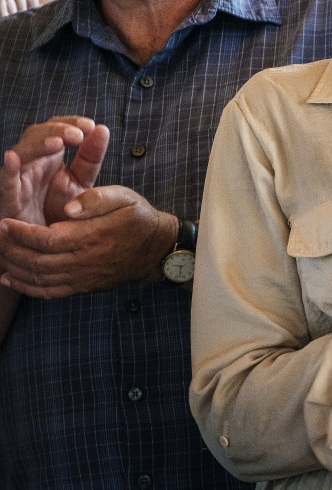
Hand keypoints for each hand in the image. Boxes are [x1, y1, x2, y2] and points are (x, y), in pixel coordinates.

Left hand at [0, 186, 177, 296]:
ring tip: (1, 253)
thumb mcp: (123, 197)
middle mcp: (85, 260)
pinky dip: (26, 287)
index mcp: (92, 236)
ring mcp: (83, 277)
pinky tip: (11, 279)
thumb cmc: (139, 218)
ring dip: (15, 267)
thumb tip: (66, 208)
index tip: (4, 222)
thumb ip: (94, 199)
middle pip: (37, 261)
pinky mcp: (83, 286)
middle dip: (11, 249)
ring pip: (39, 278)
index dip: (21, 233)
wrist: (157, 248)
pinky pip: (49, 292)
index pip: (46, 239)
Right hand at [2, 116, 109, 225]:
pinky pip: (4, 182)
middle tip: (78, 134)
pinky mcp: (7, 199)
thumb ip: (90, 158)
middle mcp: (31, 163)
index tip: (90, 126)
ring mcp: (17, 179)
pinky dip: (7, 170)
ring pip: (20, 153)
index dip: (70, 123)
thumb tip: (103, 130)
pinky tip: (12, 158)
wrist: (45, 244)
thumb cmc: (59, 211)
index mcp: (49, 157)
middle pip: (36, 134)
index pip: (55, 130)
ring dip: (37, 145)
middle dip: (56, 130)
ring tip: (57, 143)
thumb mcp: (80, 182)